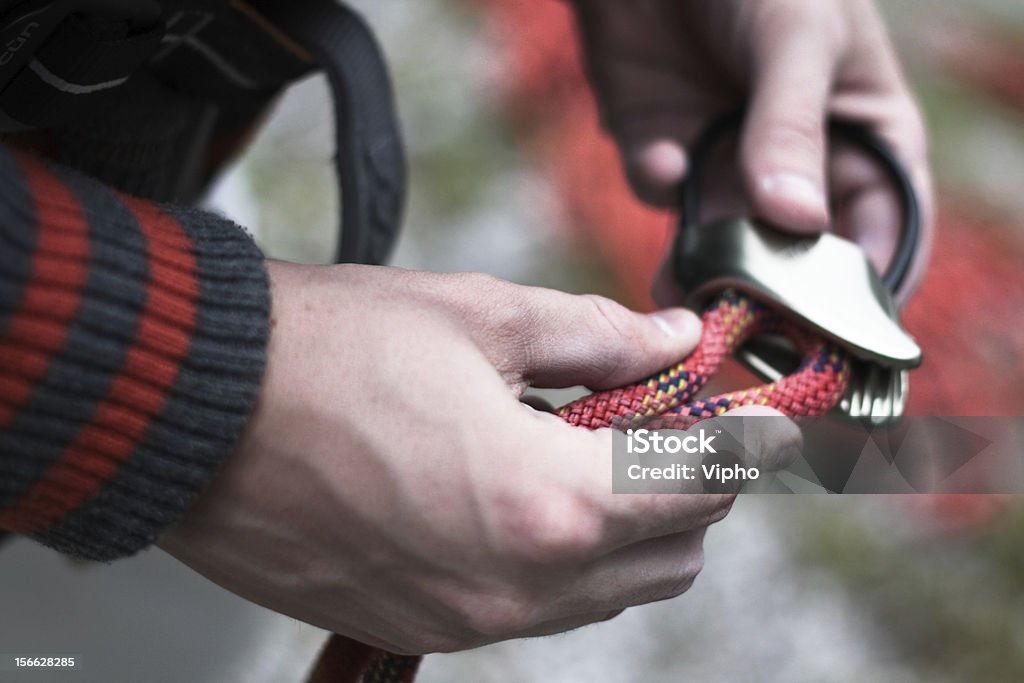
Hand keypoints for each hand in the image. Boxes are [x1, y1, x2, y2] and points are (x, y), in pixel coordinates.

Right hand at [159, 262, 800, 653]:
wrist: (193, 415)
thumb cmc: (327, 352)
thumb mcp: (480, 317)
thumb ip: (596, 334)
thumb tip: (670, 339)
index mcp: (550, 503)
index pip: (703, 487)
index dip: (738, 443)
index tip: (743, 414)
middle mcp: (520, 586)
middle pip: (673, 556)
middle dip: (685, 488)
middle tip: (652, 420)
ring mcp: (470, 621)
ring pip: (608, 594)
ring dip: (622, 526)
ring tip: (574, 450)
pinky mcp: (422, 626)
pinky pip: (534, 609)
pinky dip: (555, 557)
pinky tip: (509, 490)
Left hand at [572, 0, 932, 300]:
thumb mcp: (796, 35)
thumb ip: (792, 126)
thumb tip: (796, 220)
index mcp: (863, 137)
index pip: (884, 231)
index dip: (868, 287)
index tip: (841, 332)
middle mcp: (799, 164)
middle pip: (799, 258)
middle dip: (779, 294)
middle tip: (753, 326)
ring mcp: (729, 162)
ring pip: (725, 245)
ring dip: (707, 269)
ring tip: (690, 292)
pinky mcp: (667, 152)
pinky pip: (664, 198)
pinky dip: (661, 187)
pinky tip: (663, 158)